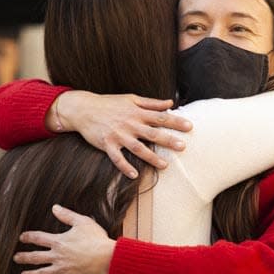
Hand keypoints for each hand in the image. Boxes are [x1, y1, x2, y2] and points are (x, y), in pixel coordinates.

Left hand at [13, 205, 115, 273]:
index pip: (39, 238)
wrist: (107, 258)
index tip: (22, 237)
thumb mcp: (82, 222)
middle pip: (35, 257)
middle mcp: (57, 256)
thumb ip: (67, 215)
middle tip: (16, 258)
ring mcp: (62, 270)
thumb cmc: (96, 239)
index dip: (28, 237)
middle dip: (24, 257)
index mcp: (59, 242)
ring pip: (41, 273)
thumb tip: (55, 208)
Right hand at [47, 91, 192, 178]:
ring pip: (137, 148)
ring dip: (151, 157)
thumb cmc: (109, 103)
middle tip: (182, 147)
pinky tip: (134, 175)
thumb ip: (151, 103)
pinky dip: (125, 166)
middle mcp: (129, 124)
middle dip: (168, 140)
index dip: (176, 122)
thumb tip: (170, 104)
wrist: (83, 108)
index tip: (190, 126)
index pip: (160, 117)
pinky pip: (117, 158)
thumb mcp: (131, 99)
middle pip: (152, 133)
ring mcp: (118, 135)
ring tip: (164, 165)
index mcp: (137, 113)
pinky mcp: (107, 144)